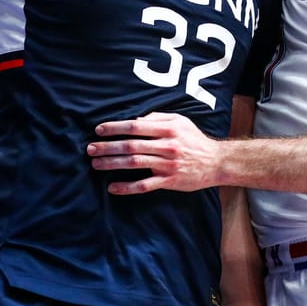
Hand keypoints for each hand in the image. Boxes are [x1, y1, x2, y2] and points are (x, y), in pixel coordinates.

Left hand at [88, 113, 223, 193]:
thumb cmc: (195, 140)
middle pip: (131, 145)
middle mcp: (166, 145)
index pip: (135, 126)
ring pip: (134, 163)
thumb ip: (158, 117)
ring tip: (96, 164)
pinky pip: (144, 185)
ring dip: (112, 164)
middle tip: (90, 149)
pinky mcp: (169, 181)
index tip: (99, 130)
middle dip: (108, 147)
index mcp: (168, 129)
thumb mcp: (180, 121)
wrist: (216, 162)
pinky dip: (127, 187)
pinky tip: (113, 187)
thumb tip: (136, 119)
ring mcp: (167, 164)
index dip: (115, 128)